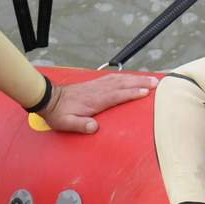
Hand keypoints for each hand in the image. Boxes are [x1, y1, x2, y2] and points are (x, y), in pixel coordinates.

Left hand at [39, 74, 158, 133]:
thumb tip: (94, 127)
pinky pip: (113, 78)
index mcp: (94, 101)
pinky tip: (132, 77)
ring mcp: (96, 85)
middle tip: (156, 82)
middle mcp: (97, 90)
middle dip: (140, 82)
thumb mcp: (65, 124)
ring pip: (120, 79)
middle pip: (122, 84)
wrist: (48, 98)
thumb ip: (80, 125)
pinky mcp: (94, 83)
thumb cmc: (58, 114)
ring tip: (150, 78)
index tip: (145, 91)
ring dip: (136, 78)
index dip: (131, 93)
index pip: (116, 95)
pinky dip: (125, 76)